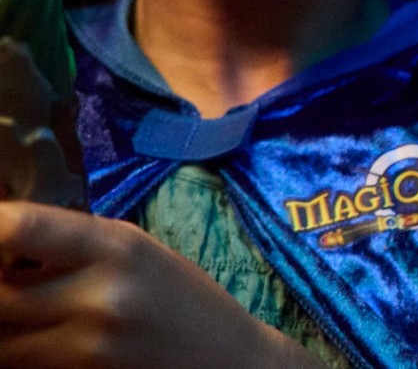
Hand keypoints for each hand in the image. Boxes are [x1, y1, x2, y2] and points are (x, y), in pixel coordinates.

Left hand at [0, 202, 322, 367]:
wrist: (228, 361)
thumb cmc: (182, 298)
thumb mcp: (138, 251)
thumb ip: (71, 243)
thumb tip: (2, 233)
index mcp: (117, 247)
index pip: (21, 228)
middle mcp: (98, 296)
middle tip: (7, 275)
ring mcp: (86, 347)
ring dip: (0, 323)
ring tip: (18, 310)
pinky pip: (19, 366)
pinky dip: (15, 352)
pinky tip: (33, 338)